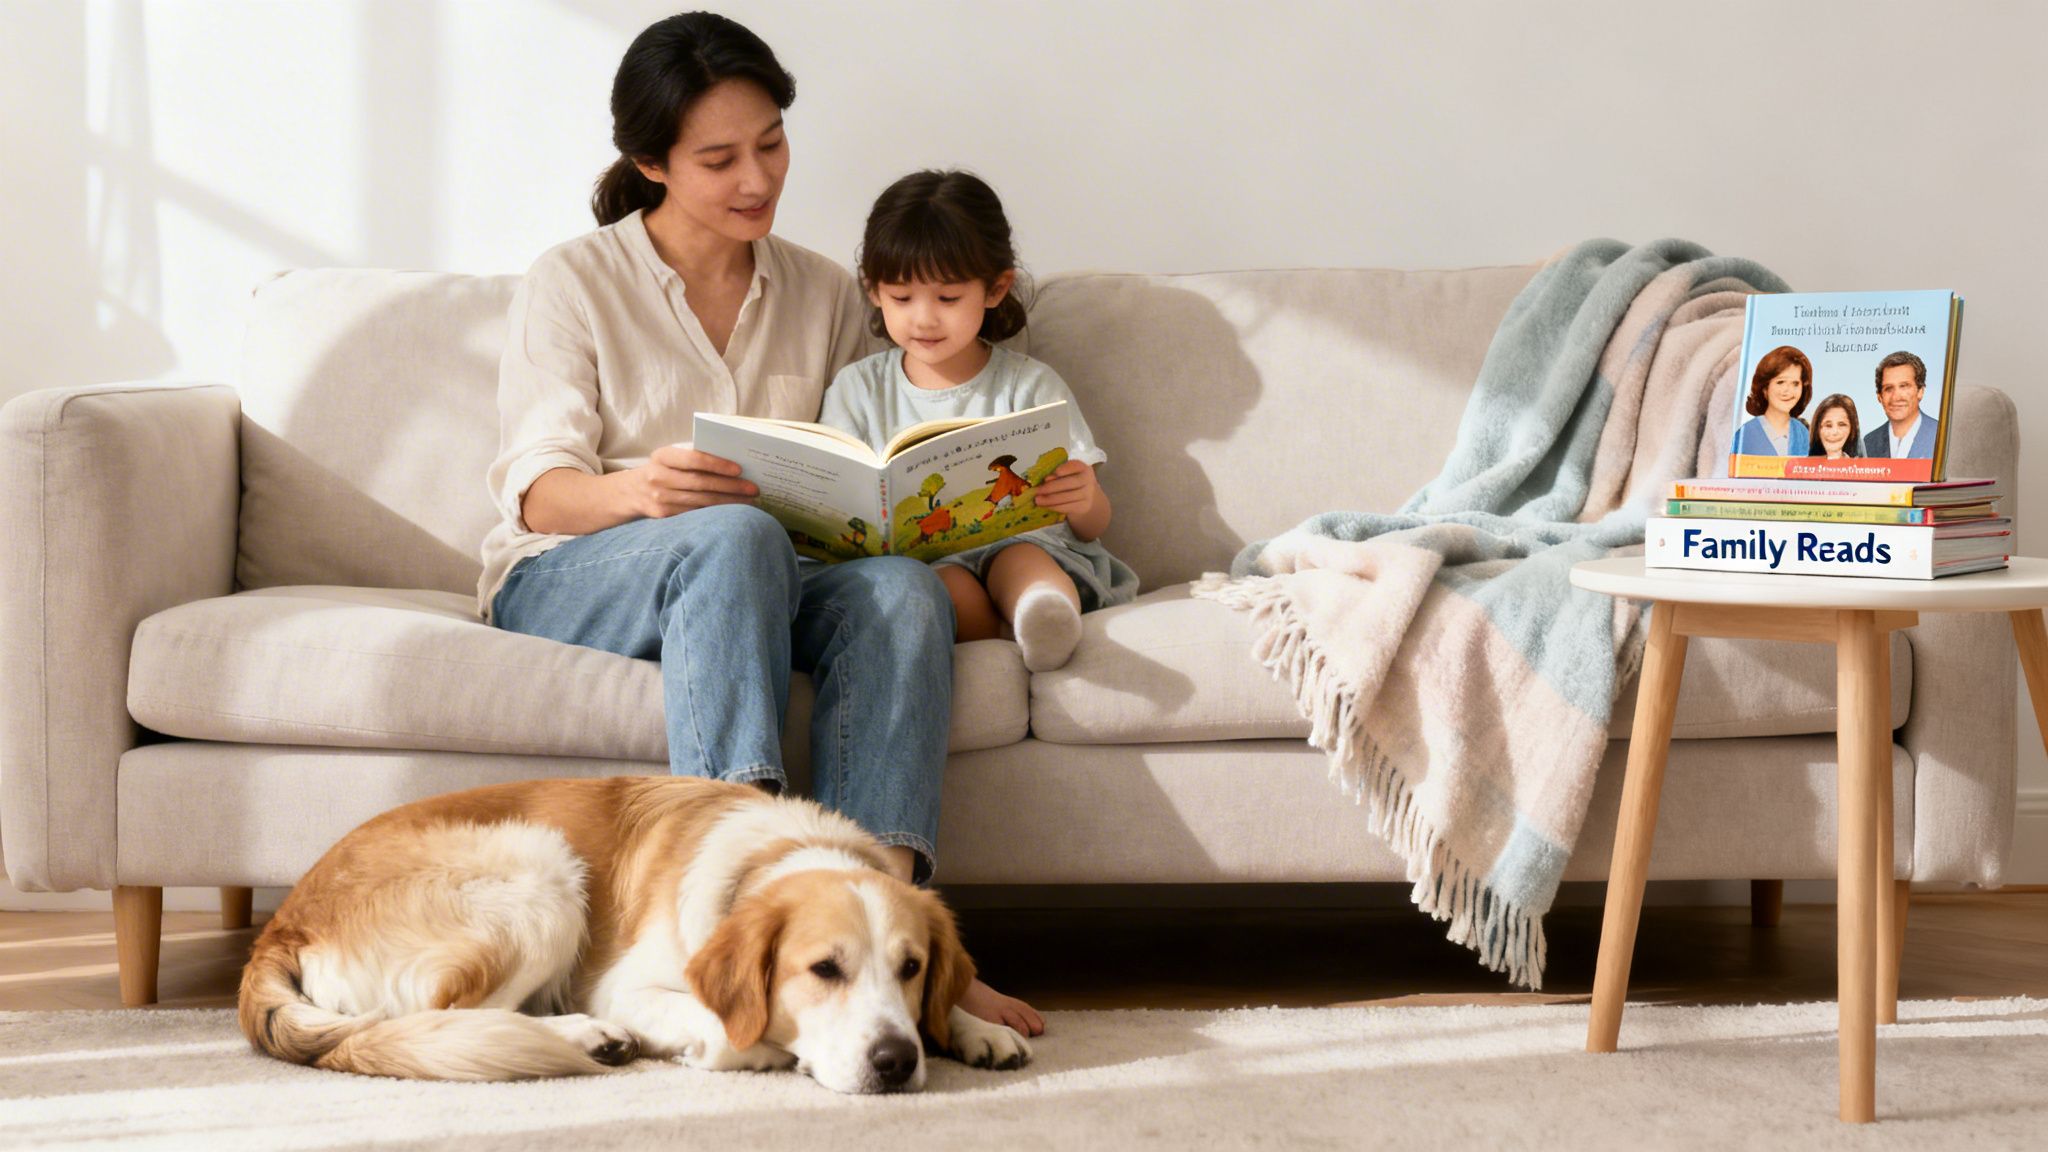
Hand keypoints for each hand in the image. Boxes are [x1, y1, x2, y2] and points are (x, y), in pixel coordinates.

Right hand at [619, 444, 757, 518]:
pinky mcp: (664, 515)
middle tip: (754, 489)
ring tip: (750, 502)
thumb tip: (732, 464)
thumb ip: (692, 457)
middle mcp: (658, 477)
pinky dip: (716, 514)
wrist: (630, 492)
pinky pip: (695, 515)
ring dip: (729, 503)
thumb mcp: (670, 458)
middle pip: (701, 483)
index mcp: (662, 456)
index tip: (739, 469)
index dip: (717, 464)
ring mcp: (660, 498)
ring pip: (701, 502)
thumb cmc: (662, 470)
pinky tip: (733, 513)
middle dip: (730, 487)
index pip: (693, 459)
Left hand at [1031, 460, 1100, 518]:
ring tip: (1038, 500)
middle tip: (1037, 490)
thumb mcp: (1064, 472)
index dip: (1065, 469)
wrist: (1084, 494)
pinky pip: (1068, 507)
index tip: (1053, 473)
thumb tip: (1043, 479)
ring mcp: (1088, 494)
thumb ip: (1054, 473)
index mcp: (1082, 467)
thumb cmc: (1069, 479)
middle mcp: (1088, 479)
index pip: (1075, 466)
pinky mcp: (1084, 506)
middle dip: (1052, 487)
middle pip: (1071, 483)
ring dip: (1051, 499)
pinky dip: (1055, 507)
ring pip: (1068, 497)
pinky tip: (1045, 506)